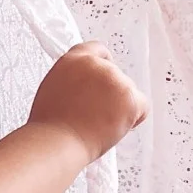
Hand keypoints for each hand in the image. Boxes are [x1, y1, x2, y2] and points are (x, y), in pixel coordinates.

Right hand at [27, 40, 148, 166]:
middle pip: (115, 75)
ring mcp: (114, 79)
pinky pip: (142, 107)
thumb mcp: (53, 89)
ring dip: (119, 108)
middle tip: (94, 114)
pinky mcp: (130, 96)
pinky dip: (133, 119)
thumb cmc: (50, 126)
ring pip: (128, 92)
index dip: (102, 65)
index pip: (96, 49)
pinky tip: (113, 127)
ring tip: (97, 124)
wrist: (57, 142)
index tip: (101, 80)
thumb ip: (73, 79)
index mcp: (73, 60)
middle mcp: (95, 65)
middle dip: (110, 94)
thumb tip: (86, 86)